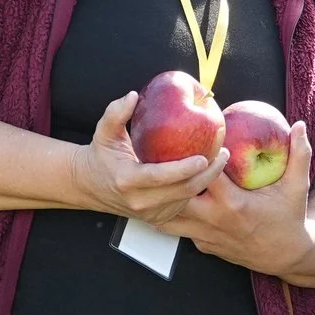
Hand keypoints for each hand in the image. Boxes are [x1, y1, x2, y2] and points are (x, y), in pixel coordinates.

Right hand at [69, 91, 228, 225]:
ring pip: (187, 199)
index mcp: (127, 180)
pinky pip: (184, 204)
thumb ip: (116, 113)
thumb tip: (133, 96)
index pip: (160, 177)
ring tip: (221, 160)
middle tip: (223, 154)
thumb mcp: (104, 132)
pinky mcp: (158, 218)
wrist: (90, 186)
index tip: (204, 157)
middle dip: (208, 174)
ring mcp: (150, 213)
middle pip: (182, 191)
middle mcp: (140, 201)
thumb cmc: (101, 156)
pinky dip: (198, 189)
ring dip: (208, 181)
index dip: (184, 169)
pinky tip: (209, 173)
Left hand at [165, 122, 314, 274]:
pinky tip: (169, 197)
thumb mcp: (297, 187)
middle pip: (177, 195)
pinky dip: (172, 213)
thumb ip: (299, 155)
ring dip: (164, 198)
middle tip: (164, 155)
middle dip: (170, 176)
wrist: (285, 256)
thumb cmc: (289, 218)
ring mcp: (205, 236)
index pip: (206, 174)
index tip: (197, 137)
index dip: (198, 154)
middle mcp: (214, 220)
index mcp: (233, 204)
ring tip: (158, 178)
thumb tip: (300, 125)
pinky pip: (179, 228)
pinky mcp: (203, 246)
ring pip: (169, 217)